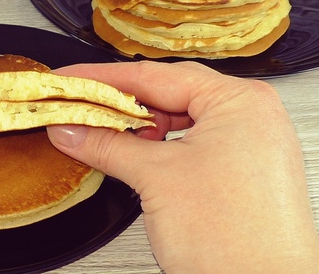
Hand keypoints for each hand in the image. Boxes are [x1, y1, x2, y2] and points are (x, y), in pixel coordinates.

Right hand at [46, 61, 318, 272]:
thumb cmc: (235, 241)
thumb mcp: (156, 178)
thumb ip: (107, 145)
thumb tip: (72, 128)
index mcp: (238, 101)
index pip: (154, 77)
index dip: (103, 79)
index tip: (70, 79)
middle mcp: (249, 115)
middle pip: (168, 94)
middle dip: (119, 103)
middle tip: (78, 105)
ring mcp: (248, 144)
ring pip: (179, 119)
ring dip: (138, 126)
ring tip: (101, 131)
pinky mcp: (240, 170)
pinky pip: (190, 143)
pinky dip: (157, 146)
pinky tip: (133, 152)